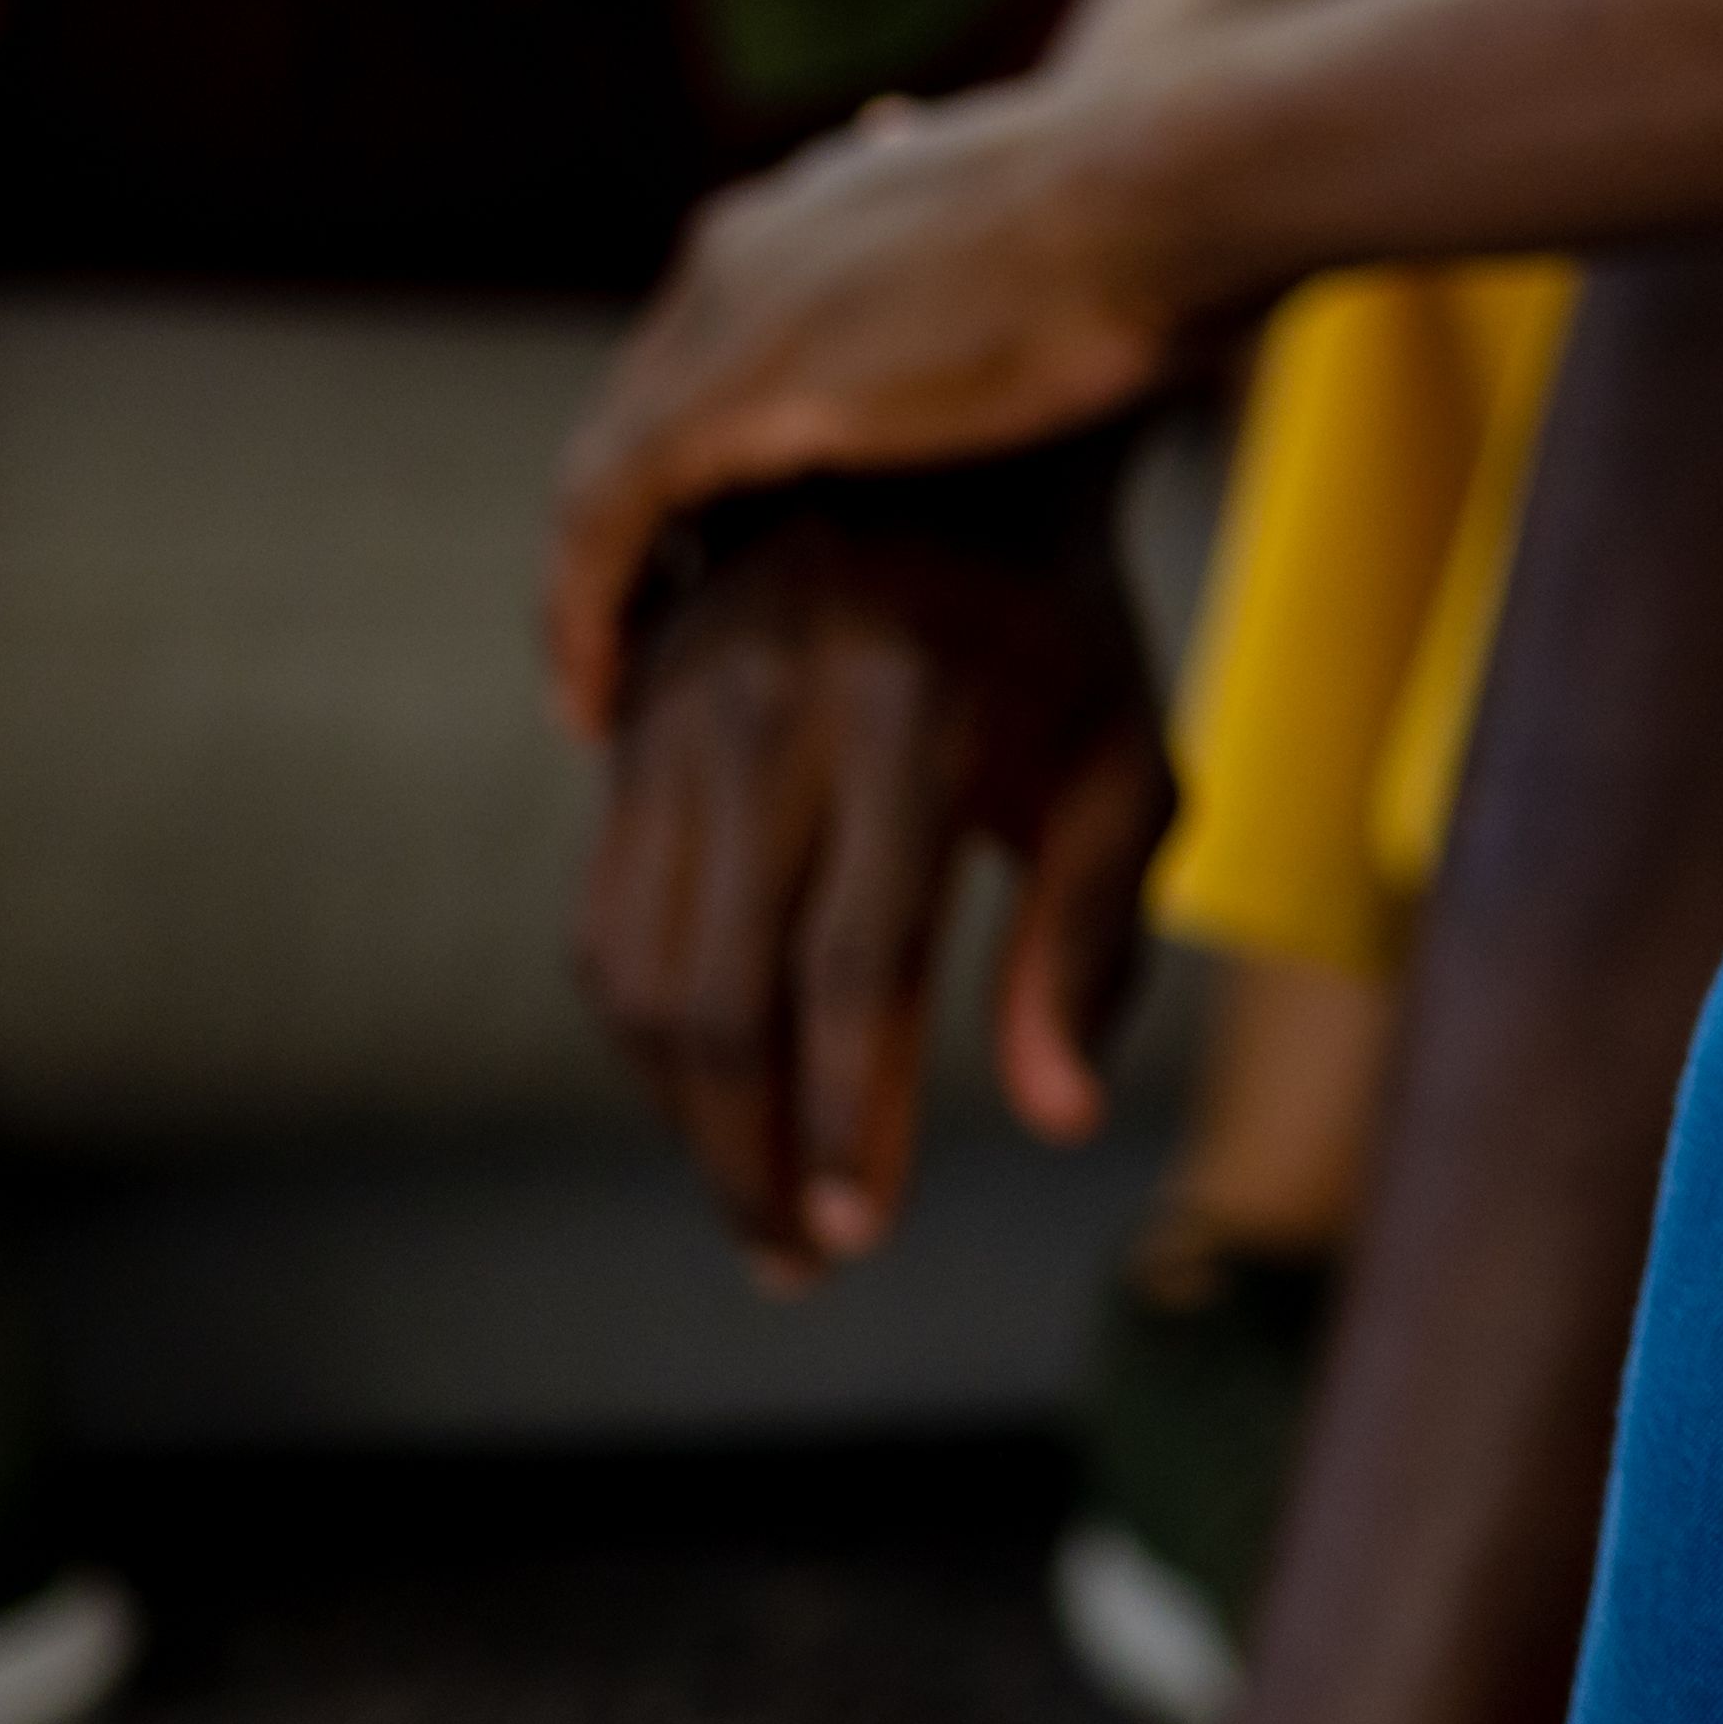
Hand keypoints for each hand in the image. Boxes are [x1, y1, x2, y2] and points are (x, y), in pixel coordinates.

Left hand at [541, 82, 1198, 733]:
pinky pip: (600, 530)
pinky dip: (583, 620)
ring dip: (588, 596)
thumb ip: (1036, 282)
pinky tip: (591, 705)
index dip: (708, 463)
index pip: (721, 350)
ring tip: (595, 697)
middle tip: (632, 645)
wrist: (1172, 194)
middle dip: (632, 537)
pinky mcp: (719, 394)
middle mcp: (745, 248)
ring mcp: (721, 317)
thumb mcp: (1077, 249)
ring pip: (598, 479)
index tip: (714, 561)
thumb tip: (1113, 309)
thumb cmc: (1178, 224)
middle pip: (643, 414)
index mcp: (826, 206)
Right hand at [574, 463, 1173, 1275]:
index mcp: (907, 714)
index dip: (845, 1116)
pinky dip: (648, 1037)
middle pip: (718, 995)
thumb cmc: (1055, 637)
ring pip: (635, 975)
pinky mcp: (620, 736)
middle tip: (800, 1259)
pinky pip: (602, 922)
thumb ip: (1092, 936)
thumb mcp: (1121, 762)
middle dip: (746, 1155)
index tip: (859, 1230)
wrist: (932, 465)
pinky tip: (712, 1100)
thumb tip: (1059, 1119)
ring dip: (685, 1119)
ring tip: (761, 1204)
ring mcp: (672, 720)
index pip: (847, 968)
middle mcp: (767, 715)